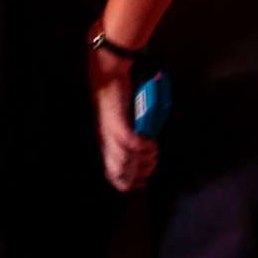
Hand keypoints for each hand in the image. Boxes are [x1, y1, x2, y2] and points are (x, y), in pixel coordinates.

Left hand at [91, 48, 157, 192]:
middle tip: (152, 162)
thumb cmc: (116, 96)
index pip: (112, 174)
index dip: (128, 183)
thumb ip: (131, 134)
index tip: (143, 181)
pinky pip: (130, 142)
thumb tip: (145, 146)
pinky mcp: (116, 121)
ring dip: (144, 159)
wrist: (107, 73)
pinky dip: (143, 146)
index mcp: (105, 143)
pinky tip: (150, 143)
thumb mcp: (122, 121)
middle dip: (140, 172)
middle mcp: (105, 141)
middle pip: (120, 172)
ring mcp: (109, 132)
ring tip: (153, 151)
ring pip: (125, 160)